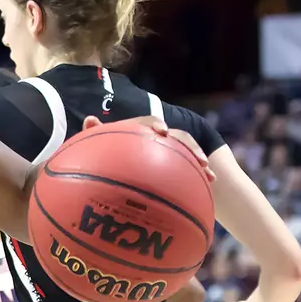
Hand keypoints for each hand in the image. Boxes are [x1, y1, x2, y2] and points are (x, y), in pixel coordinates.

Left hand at [83, 115, 215, 180]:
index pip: (148, 123)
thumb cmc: (108, 161)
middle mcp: (158, 140)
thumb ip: (96, 136)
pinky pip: (192, 168)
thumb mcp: (101, 152)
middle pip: (177, 137)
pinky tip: (210, 182)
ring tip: (208, 172)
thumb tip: (90, 119)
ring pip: (188, 151)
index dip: (156, 125)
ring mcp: (170, 151)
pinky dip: (202, 173)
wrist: (125, 173)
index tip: (162, 132)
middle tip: (199, 158)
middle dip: (189, 145)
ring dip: (198, 158)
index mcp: (139, 134)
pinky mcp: (178, 165)